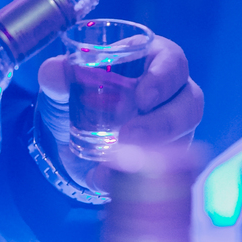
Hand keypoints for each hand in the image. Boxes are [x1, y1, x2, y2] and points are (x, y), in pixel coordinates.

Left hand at [36, 35, 203, 187]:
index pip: (173, 61)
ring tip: (115, 162)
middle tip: (129, 136)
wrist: (73, 132)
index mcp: (152, 61)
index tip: (142, 98)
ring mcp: (173, 127)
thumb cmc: (82, 92)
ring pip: (184, 139)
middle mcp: (172, 93)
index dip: (164, 78)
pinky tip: (103, 179)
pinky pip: (164, 170)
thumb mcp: (65, 84)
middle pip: (189, 103)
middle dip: (164, 122)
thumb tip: (52, 73)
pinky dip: (132, 177)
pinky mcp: (166, 156)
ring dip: (153, 153)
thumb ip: (57, 75)